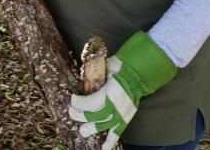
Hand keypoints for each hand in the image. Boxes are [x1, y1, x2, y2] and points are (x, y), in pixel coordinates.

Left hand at [68, 31, 176, 147]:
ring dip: (91, 128)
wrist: (136, 73)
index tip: (73, 99)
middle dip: (80, 116)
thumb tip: (79, 86)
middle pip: (94, 116)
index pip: (91, 103)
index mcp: (110, 92)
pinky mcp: (126, 119)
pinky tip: (102, 149)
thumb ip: (91, 79)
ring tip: (82, 131)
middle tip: (72, 113)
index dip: (79, 103)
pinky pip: (117, 132)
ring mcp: (122, 114)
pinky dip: (110, 142)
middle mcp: (116, 105)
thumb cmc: (117, 68)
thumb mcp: (102, 70)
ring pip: (103, 126)